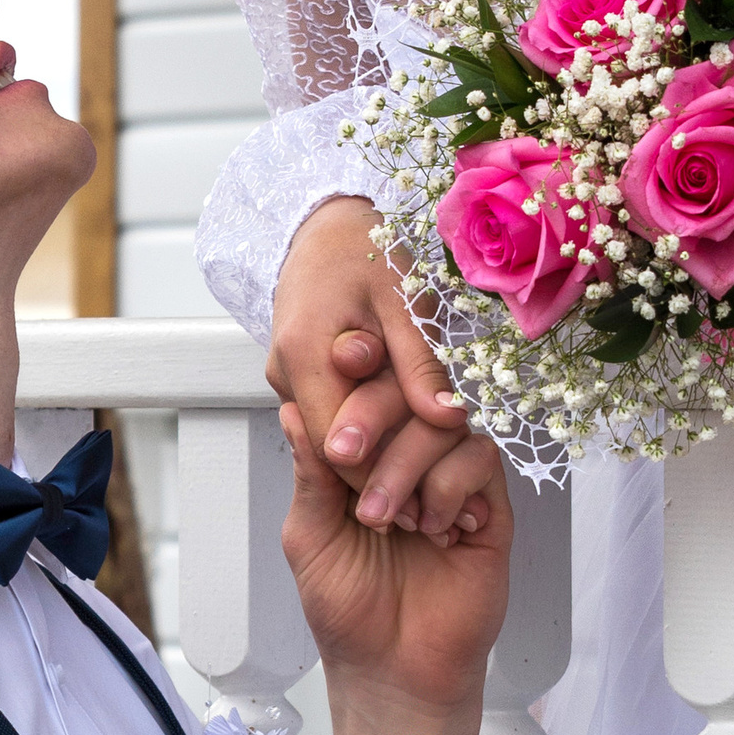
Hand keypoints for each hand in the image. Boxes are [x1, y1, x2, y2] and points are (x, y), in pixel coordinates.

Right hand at [268, 199, 498, 538]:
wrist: (321, 223)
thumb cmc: (367, 249)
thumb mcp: (403, 299)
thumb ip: (421, 361)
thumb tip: (448, 418)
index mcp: (308, 352)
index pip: (340, 444)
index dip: (384, 477)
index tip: (428, 503)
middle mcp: (285, 371)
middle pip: (332, 449)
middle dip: (381, 478)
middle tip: (433, 511)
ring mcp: (285, 375)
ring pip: (331, 434)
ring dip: (376, 456)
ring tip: (428, 480)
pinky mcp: (295, 375)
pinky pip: (330, 413)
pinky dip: (366, 429)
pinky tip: (404, 437)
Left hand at [280, 400, 510, 734]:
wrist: (393, 669)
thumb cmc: (346, 608)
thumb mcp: (310, 536)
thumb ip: (310, 472)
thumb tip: (294, 407)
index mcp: (363, 457)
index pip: (361, 390)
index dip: (349, 381)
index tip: (331, 392)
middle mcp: (408, 458)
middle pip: (405, 392)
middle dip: (373, 417)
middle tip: (347, 457)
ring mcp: (451, 478)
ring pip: (444, 423)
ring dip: (407, 464)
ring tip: (388, 520)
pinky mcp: (490, 506)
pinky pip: (479, 460)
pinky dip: (449, 487)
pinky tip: (435, 530)